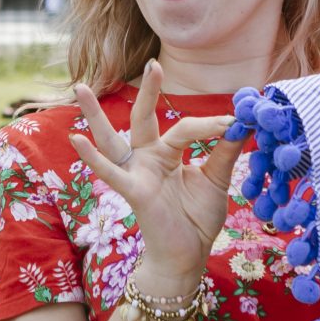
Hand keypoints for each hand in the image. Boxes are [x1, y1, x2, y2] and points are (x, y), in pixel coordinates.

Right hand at [69, 61, 243, 282]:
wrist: (188, 256)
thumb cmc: (197, 219)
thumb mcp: (216, 179)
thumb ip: (225, 151)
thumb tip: (242, 122)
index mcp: (168, 153)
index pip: (185, 127)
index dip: (211, 124)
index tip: (236, 120)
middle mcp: (148, 158)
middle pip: (143, 117)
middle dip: (148, 91)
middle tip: (152, 63)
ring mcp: (136, 173)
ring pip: (113, 138)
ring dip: (95, 114)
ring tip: (80, 88)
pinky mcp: (132, 191)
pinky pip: (110, 172)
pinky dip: (93, 157)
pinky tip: (77, 139)